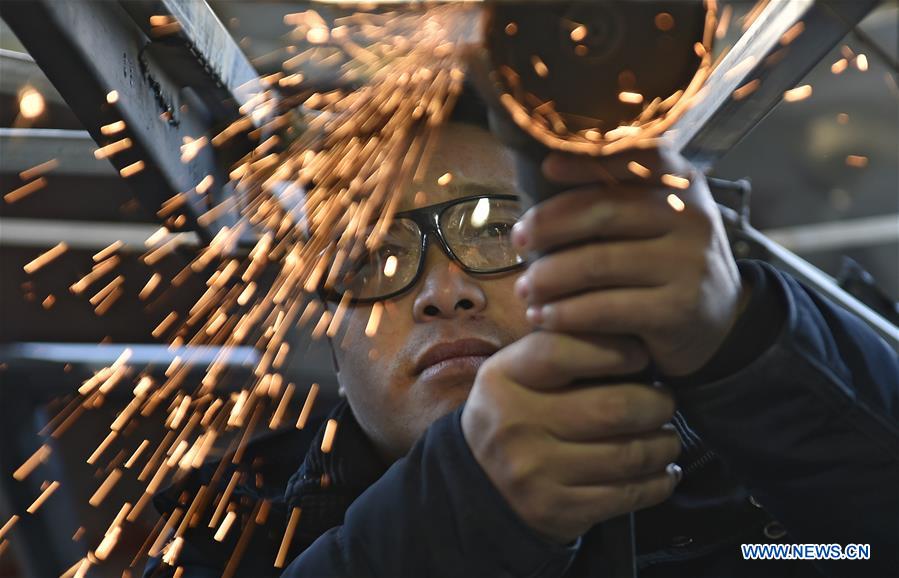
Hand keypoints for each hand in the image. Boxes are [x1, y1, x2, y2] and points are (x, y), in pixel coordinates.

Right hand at [461, 332, 680, 543]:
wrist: (477, 486)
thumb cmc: (513, 413)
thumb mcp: (515, 373)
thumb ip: (558, 347)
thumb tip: (626, 327)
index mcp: (502, 379)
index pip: (561, 351)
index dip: (613, 349)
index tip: (640, 355)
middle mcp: (514, 425)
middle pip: (612, 408)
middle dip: (655, 403)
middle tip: (664, 400)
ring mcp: (535, 472)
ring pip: (628, 454)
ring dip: (664, 444)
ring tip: (667, 436)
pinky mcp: (557, 511)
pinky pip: (627, 495)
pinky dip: (658, 482)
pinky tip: (663, 472)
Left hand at [511, 146, 747, 376]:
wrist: (719, 321)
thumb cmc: (666, 261)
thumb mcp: (658, 218)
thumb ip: (619, 193)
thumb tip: (547, 168)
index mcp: (683, 185)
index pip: (635, 159)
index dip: (588, 160)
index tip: (546, 168)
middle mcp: (692, 219)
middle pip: (604, 211)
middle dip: (550, 225)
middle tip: (517, 241)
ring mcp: (688, 265)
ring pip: (598, 264)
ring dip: (549, 277)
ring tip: (524, 288)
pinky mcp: (677, 311)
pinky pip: (605, 308)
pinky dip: (565, 313)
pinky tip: (543, 316)